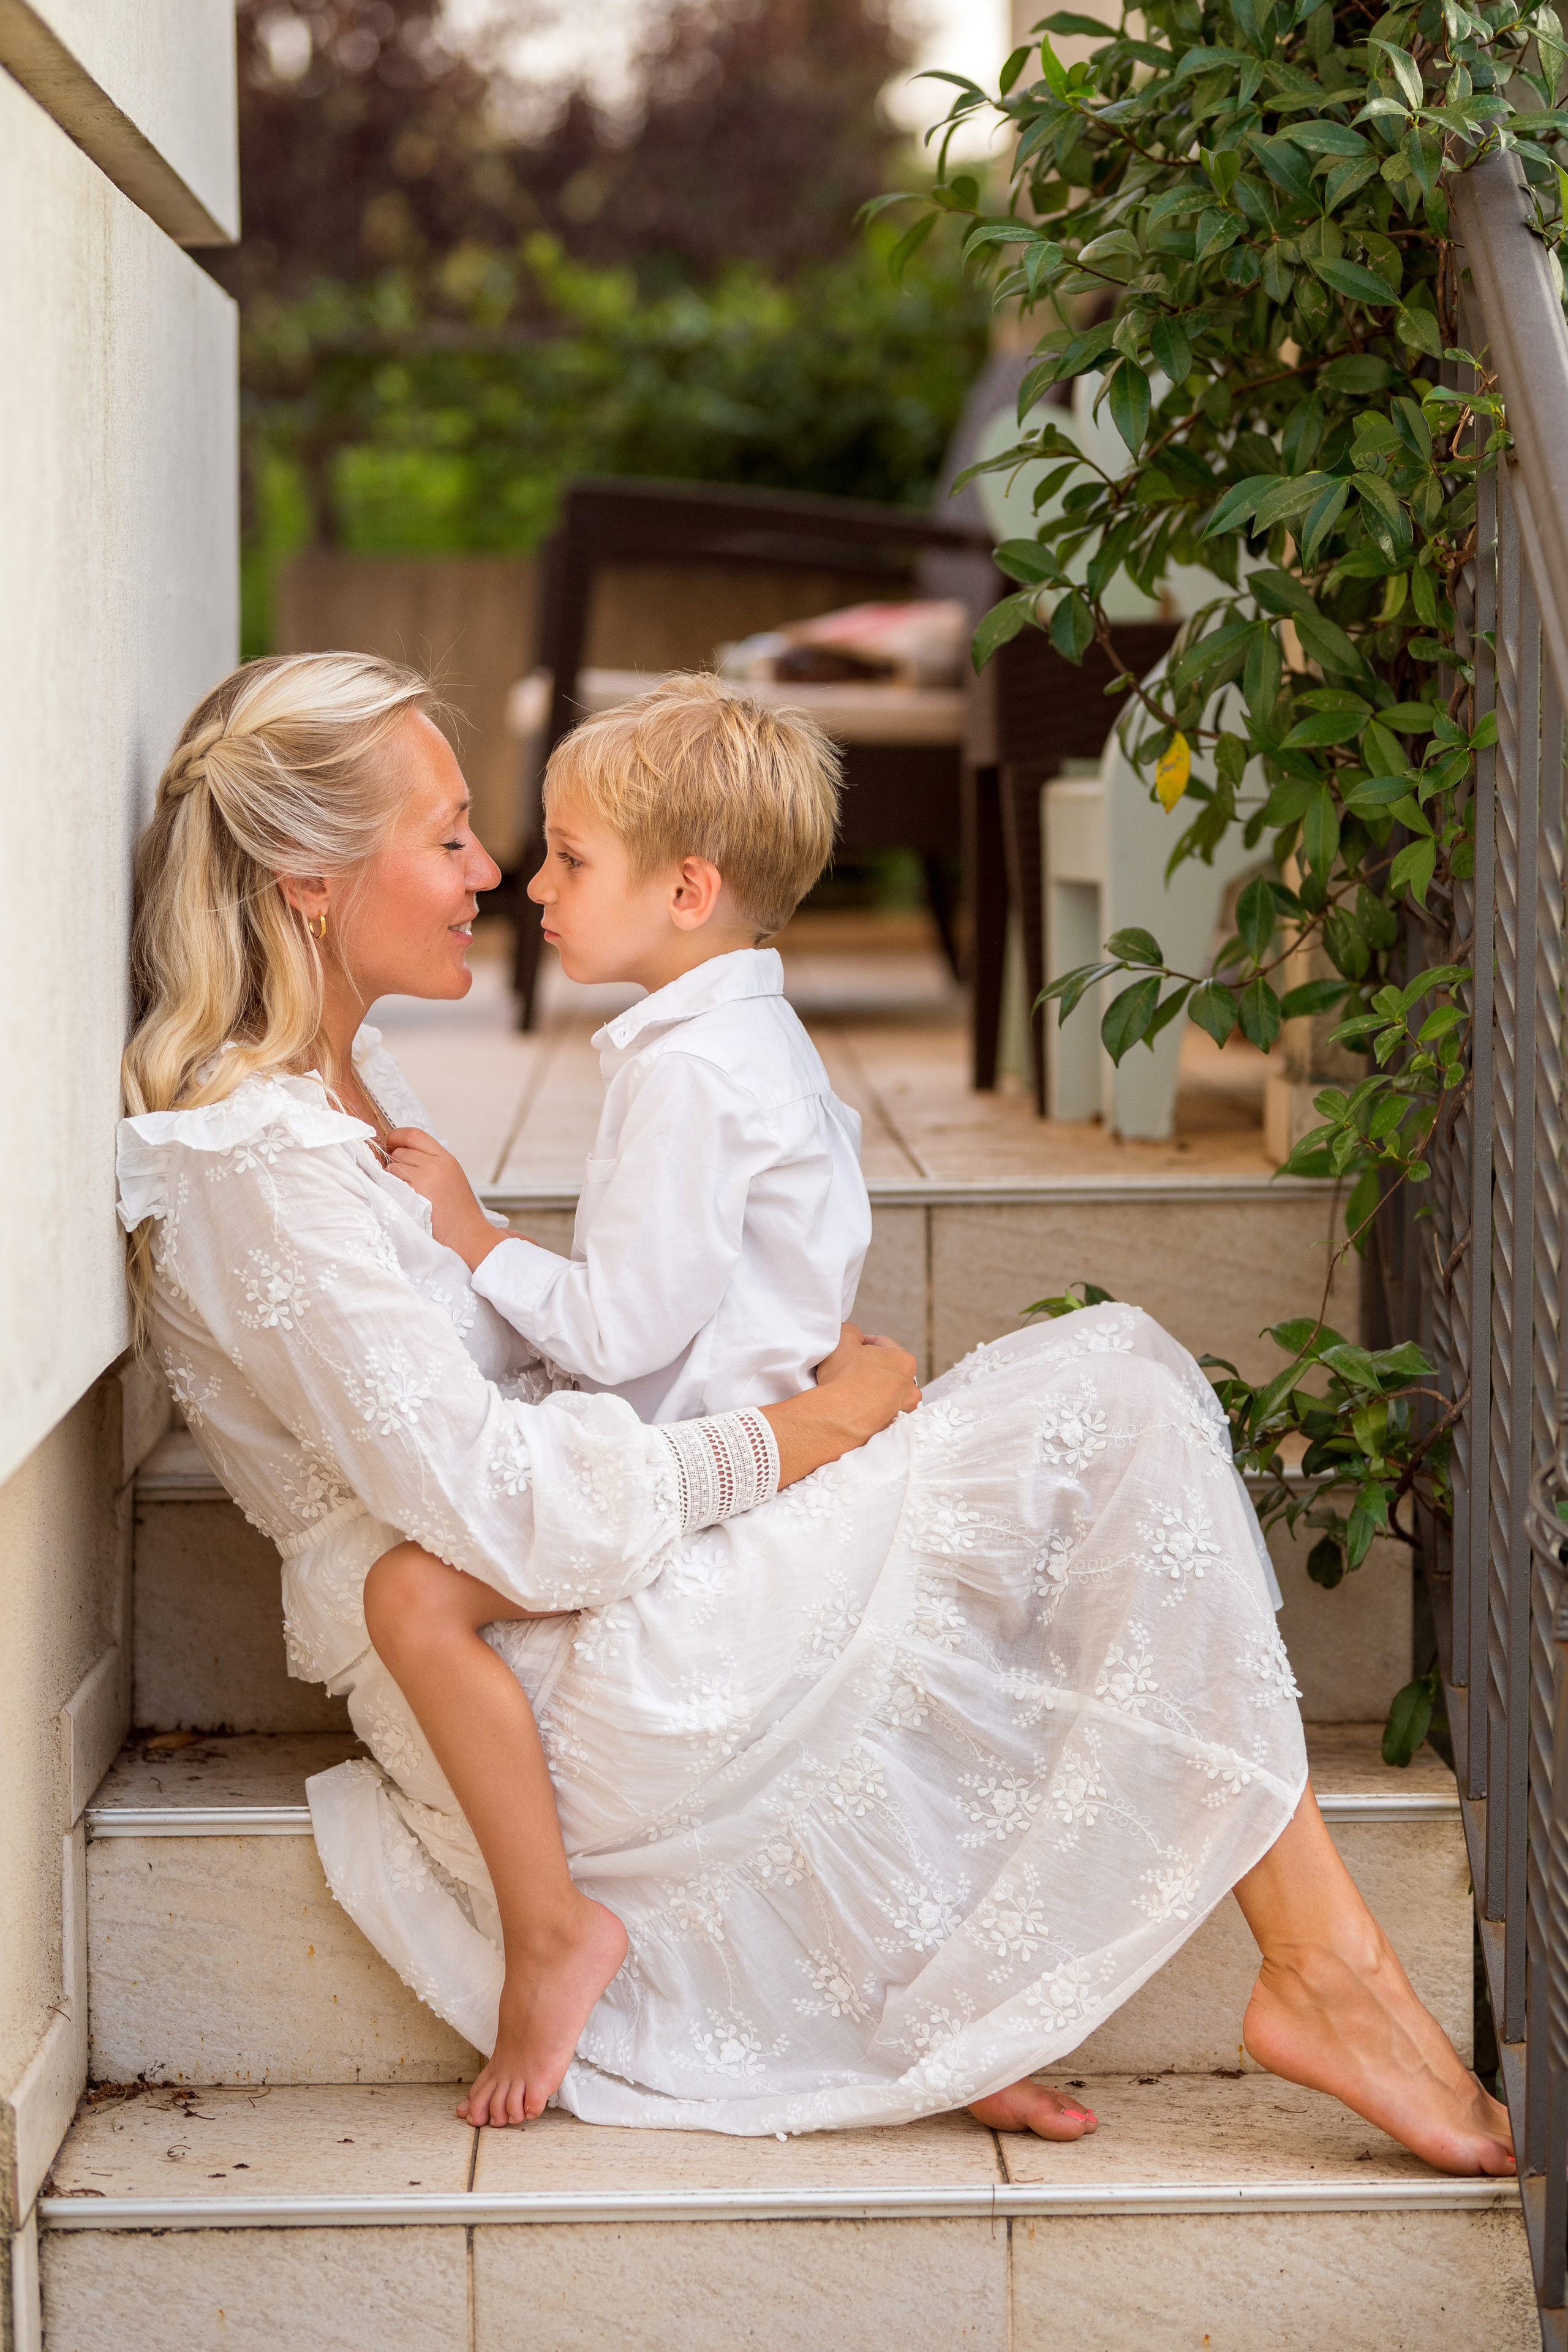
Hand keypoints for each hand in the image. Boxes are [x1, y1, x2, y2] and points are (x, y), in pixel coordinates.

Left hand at [384, 1128, 509, 1271]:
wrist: (467, 1236)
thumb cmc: (459, 1212)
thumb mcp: (451, 1178)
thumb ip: (430, 1163)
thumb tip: (399, 1154)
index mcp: (446, 1159)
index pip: (415, 1135)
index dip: (398, 1136)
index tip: (391, 1143)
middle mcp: (435, 1165)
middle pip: (400, 1152)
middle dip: (396, 1163)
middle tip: (405, 1181)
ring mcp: (423, 1180)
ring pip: (392, 1168)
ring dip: (393, 1179)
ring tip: (408, 1194)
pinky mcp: (412, 1196)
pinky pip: (390, 1185)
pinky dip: (392, 1192)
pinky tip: (403, 1202)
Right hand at [763, 1325, 919, 1488]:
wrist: (837, 1418)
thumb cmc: (842, 1376)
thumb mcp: (844, 1338)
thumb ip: (853, 1332)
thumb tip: (857, 1339)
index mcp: (905, 1361)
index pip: (882, 1345)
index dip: (862, 1344)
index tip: (848, 1349)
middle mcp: (911, 1387)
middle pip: (888, 1371)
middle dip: (870, 1368)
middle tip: (848, 1369)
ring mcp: (903, 1412)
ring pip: (887, 1394)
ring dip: (873, 1390)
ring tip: (851, 1391)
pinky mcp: (892, 1430)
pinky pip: (881, 1414)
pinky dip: (871, 1410)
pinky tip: (854, 1408)